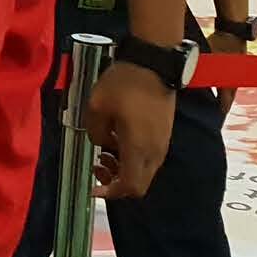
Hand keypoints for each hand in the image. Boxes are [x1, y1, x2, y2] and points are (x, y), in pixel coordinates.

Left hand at [88, 62, 173, 200]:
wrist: (154, 63)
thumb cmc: (124, 85)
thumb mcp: (96, 108)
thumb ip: (95, 133)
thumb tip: (102, 144)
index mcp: (139, 148)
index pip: (130, 186)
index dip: (110, 193)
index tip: (91, 187)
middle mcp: (155, 151)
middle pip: (139, 184)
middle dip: (116, 183)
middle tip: (97, 167)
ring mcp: (163, 142)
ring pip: (145, 171)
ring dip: (124, 170)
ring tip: (103, 154)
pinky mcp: (165, 133)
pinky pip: (149, 157)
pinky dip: (132, 158)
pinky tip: (117, 142)